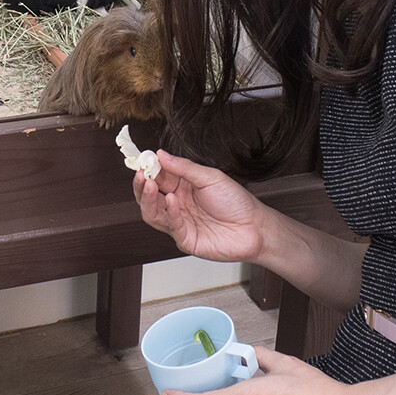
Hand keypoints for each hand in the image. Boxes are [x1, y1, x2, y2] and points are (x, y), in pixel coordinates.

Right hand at [134, 149, 267, 263]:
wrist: (254, 227)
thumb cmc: (236, 202)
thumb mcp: (211, 177)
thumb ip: (185, 167)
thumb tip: (161, 155)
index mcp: (182, 186)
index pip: (158, 177)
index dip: (148, 169)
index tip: (142, 161)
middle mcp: (177, 204)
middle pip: (149, 196)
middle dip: (142, 185)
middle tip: (141, 174)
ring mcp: (179, 222)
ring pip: (153, 213)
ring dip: (148, 199)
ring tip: (148, 184)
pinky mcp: (185, 239)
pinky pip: (171, 226)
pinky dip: (168, 213)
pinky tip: (171, 200)